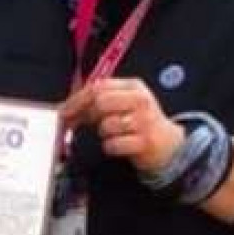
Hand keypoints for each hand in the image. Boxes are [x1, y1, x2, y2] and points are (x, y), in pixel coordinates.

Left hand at [59, 76, 183, 175]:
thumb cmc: (139, 122)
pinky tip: (120, 145)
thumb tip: (66, 108)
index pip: (99, 87)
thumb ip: (99, 100)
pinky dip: (110, 147)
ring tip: (114, 134)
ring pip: (106, 125)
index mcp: (133, 86)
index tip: (65, 112)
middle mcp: (140, 100)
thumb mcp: (125, 103)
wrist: (168, 144)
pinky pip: (112, 144)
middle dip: (90, 116)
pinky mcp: (144, 142)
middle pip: (101, 103)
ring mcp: (144, 121)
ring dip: (103, 134)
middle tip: (90, 124)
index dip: (78, 100)